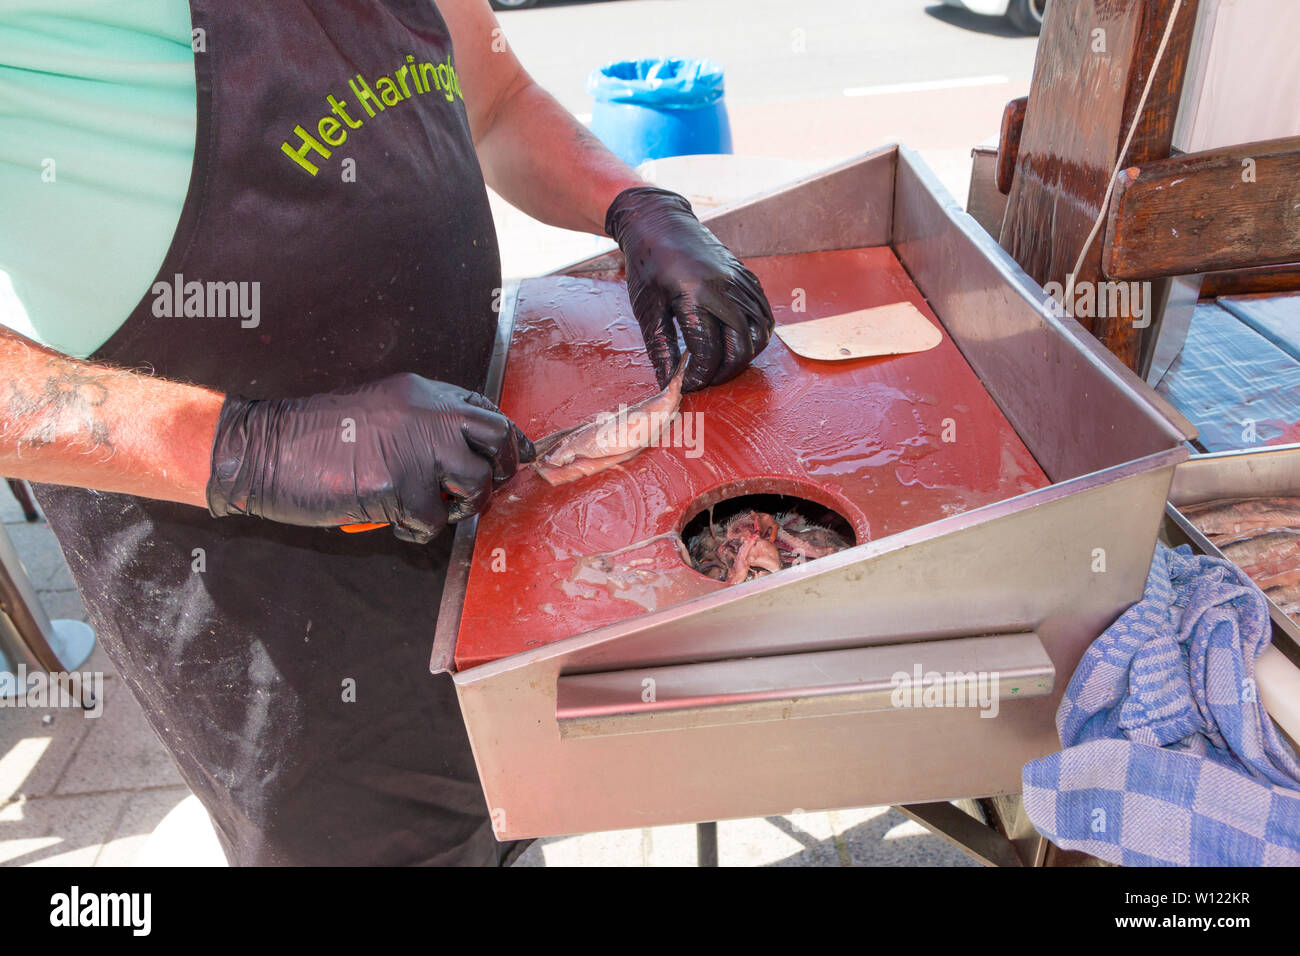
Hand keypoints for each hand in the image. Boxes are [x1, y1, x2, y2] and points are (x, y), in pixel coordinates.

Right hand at [206, 374, 533, 543]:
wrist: (265, 449)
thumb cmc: (314, 436)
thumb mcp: (378, 410)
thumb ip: (421, 422)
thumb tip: (464, 451)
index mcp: (423, 393)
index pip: (487, 411)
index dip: (507, 439)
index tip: (515, 458)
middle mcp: (428, 415)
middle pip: (497, 440)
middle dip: (501, 470)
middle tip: (483, 491)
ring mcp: (416, 450)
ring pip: (476, 484)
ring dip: (463, 507)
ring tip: (435, 511)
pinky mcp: (399, 488)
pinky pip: (433, 522)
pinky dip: (418, 532)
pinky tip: (395, 524)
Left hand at [605, 186, 774, 391]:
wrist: (661, 223)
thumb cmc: (648, 265)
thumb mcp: (646, 309)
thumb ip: (661, 348)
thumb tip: (668, 382)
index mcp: (693, 295)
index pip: (707, 350)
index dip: (699, 375)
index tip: (689, 384)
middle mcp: (723, 288)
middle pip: (740, 346)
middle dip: (725, 372)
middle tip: (706, 378)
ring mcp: (740, 282)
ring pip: (759, 334)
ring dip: (744, 356)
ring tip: (721, 364)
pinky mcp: (747, 278)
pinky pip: (764, 315)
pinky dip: (756, 336)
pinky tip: (737, 342)